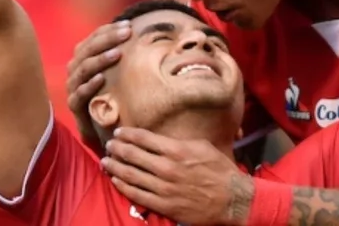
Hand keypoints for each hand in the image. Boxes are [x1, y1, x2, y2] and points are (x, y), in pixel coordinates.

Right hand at [65, 20, 131, 153]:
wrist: (101, 127)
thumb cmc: (113, 94)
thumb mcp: (119, 72)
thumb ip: (123, 54)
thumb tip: (144, 34)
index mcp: (84, 57)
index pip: (94, 37)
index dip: (109, 29)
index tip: (129, 25)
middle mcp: (75, 69)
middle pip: (88, 49)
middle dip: (107, 39)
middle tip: (126, 33)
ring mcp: (73, 87)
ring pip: (83, 69)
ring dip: (100, 60)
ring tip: (117, 53)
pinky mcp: (74, 106)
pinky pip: (79, 94)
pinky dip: (89, 85)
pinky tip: (102, 78)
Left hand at [103, 128, 255, 225]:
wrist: (232, 199)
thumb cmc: (220, 170)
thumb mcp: (203, 146)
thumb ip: (180, 141)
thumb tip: (161, 137)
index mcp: (176, 150)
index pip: (143, 138)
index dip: (127, 134)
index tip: (118, 132)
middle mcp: (166, 168)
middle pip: (132, 155)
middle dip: (117, 148)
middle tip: (108, 145)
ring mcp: (163, 188)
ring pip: (130, 175)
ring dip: (115, 166)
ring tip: (106, 161)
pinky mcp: (164, 205)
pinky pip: (136, 194)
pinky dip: (122, 186)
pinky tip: (115, 180)